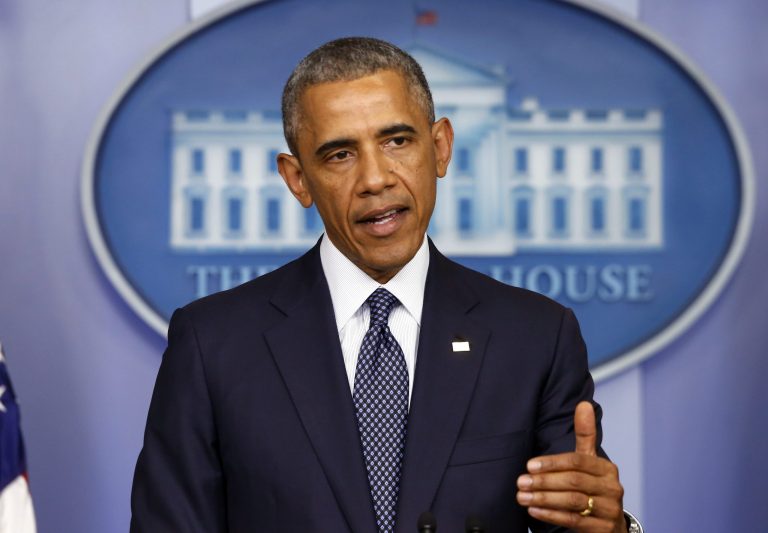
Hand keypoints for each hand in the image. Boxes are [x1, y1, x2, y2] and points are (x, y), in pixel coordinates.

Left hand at [516, 401, 626, 532]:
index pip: (577, 461)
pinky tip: (534, 511)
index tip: (529, 466)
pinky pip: (573, 520)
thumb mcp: (590, 461)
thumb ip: (585, 434)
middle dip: (544, 481)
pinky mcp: (603, 529)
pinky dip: (551, 515)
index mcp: (606, 468)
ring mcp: (609, 509)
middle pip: (573, 481)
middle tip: (520, 482)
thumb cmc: (593, 486)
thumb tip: (583, 404)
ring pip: (572, 501)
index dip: (552, 463)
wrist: (610, 523)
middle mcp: (612, 488)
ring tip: (522, 497)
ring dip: (544, 499)